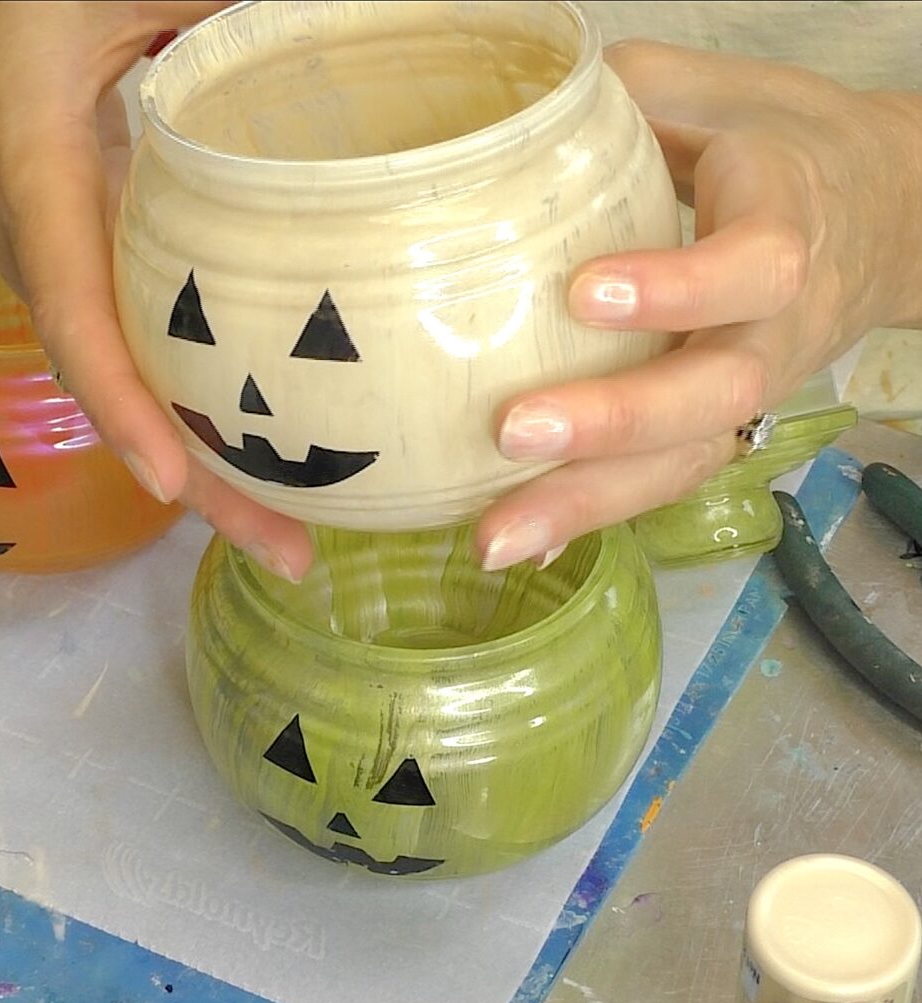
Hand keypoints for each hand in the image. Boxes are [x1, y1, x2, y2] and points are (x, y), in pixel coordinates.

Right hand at [0, 0, 313, 580]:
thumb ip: (247, 19)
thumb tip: (409, 29)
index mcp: (33, 149)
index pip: (70, 298)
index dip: (121, 398)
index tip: (176, 480)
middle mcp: (39, 219)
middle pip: (111, 372)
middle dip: (194, 473)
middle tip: (290, 548)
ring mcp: (68, 240)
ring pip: (128, 370)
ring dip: (206, 456)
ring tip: (292, 528)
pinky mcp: (103, 241)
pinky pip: (142, 337)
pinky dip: (200, 403)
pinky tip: (268, 439)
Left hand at [477, 40, 921, 570]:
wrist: (875, 215)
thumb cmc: (781, 146)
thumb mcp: (721, 94)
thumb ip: (631, 97)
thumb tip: (513, 121)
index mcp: (786, 223)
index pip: (752, 265)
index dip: (680, 285)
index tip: (585, 293)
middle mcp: (777, 324)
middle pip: (718, 390)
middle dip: (618, 420)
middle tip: (513, 432)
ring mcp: (754, 385)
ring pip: (689, 456)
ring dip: (591, 501)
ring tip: (495, 539)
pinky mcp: (723, 424)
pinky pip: (670, 476)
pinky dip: (597, 511)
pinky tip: (527, 539)